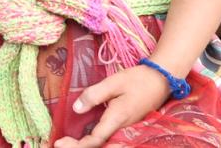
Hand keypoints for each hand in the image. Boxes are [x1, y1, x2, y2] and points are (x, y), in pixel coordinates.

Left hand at [52, 64, 172, 147]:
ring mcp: (127, 129)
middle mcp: (123, 129)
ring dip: (87, 145)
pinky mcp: (128, 127)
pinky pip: (110, 140)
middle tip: (59, 144)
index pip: (96, 139)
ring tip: (69, 143)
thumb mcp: (113, 83)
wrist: (161, 80)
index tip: (59, 142)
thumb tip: (76, 109)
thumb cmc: (137, 79)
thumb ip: (93, 95)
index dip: (77, 145)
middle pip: (100, 146)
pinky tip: (84, 139)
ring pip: (106, 145)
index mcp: (118, 119)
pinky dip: (96, 142)